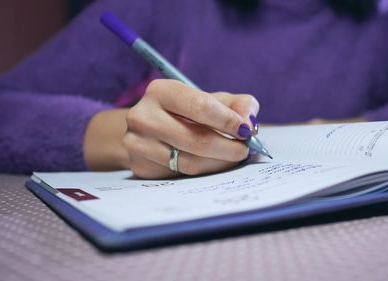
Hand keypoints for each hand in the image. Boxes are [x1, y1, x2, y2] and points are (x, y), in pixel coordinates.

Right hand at [85, 79, 259, 178]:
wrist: (148, 130)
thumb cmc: (188, 112)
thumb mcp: (213, 99)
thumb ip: (238, 104)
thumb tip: (249, 124)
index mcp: (161, 91)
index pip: (201, 106)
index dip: (228, 121)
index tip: (246, 131)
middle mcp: (143, 116)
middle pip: (196, 140)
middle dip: (229, 148)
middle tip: (245, 151)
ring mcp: (138, 144)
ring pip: (190, 162)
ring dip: (219, 163)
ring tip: (233, 158)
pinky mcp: (141, 167)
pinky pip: (181, 176)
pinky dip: (205, 172)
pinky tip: (214, 165)